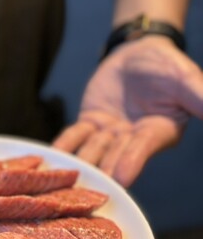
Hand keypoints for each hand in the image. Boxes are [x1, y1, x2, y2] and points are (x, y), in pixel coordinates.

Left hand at [52, 37, 202, 186]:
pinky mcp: (90, 125)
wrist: (138, 52)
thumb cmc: (166, 66)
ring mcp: (110, 135)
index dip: (132, 161)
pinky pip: (75, 136)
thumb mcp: (186, 79)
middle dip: (101, 170)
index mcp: (158, 133)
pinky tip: (50, 156)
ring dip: (79, 161)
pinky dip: (64, 144)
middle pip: (114, 156)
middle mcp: (133, 141)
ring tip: (63, 176)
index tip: (123, 178)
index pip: (142, 149)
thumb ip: (200, 97)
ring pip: (92, 150)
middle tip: (86, 186)